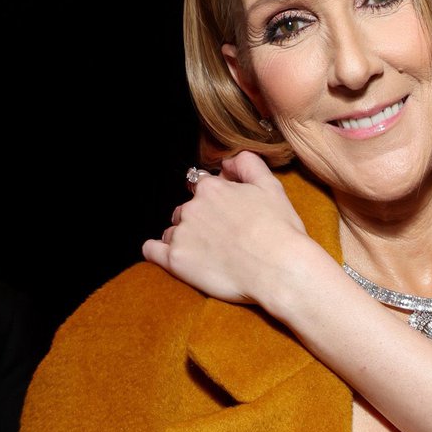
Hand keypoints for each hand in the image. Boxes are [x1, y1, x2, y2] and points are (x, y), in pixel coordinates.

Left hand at [142, 151, 308, 305]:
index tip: (228, 214)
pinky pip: (152, 251)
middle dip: (199, 220)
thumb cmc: (280, 231)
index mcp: (212, 188)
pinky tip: (171, 256)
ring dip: (184, 238)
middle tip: (222, 238)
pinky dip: (158, 251)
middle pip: (186, 210)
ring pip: (172, 230)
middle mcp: (192, 207)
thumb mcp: (271, 186)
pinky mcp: (175, 260)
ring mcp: (181, 234)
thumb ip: (248, 164)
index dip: (215, 199)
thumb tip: (228, 162)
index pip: (202, 186)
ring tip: (208, 253)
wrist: (279, 269)